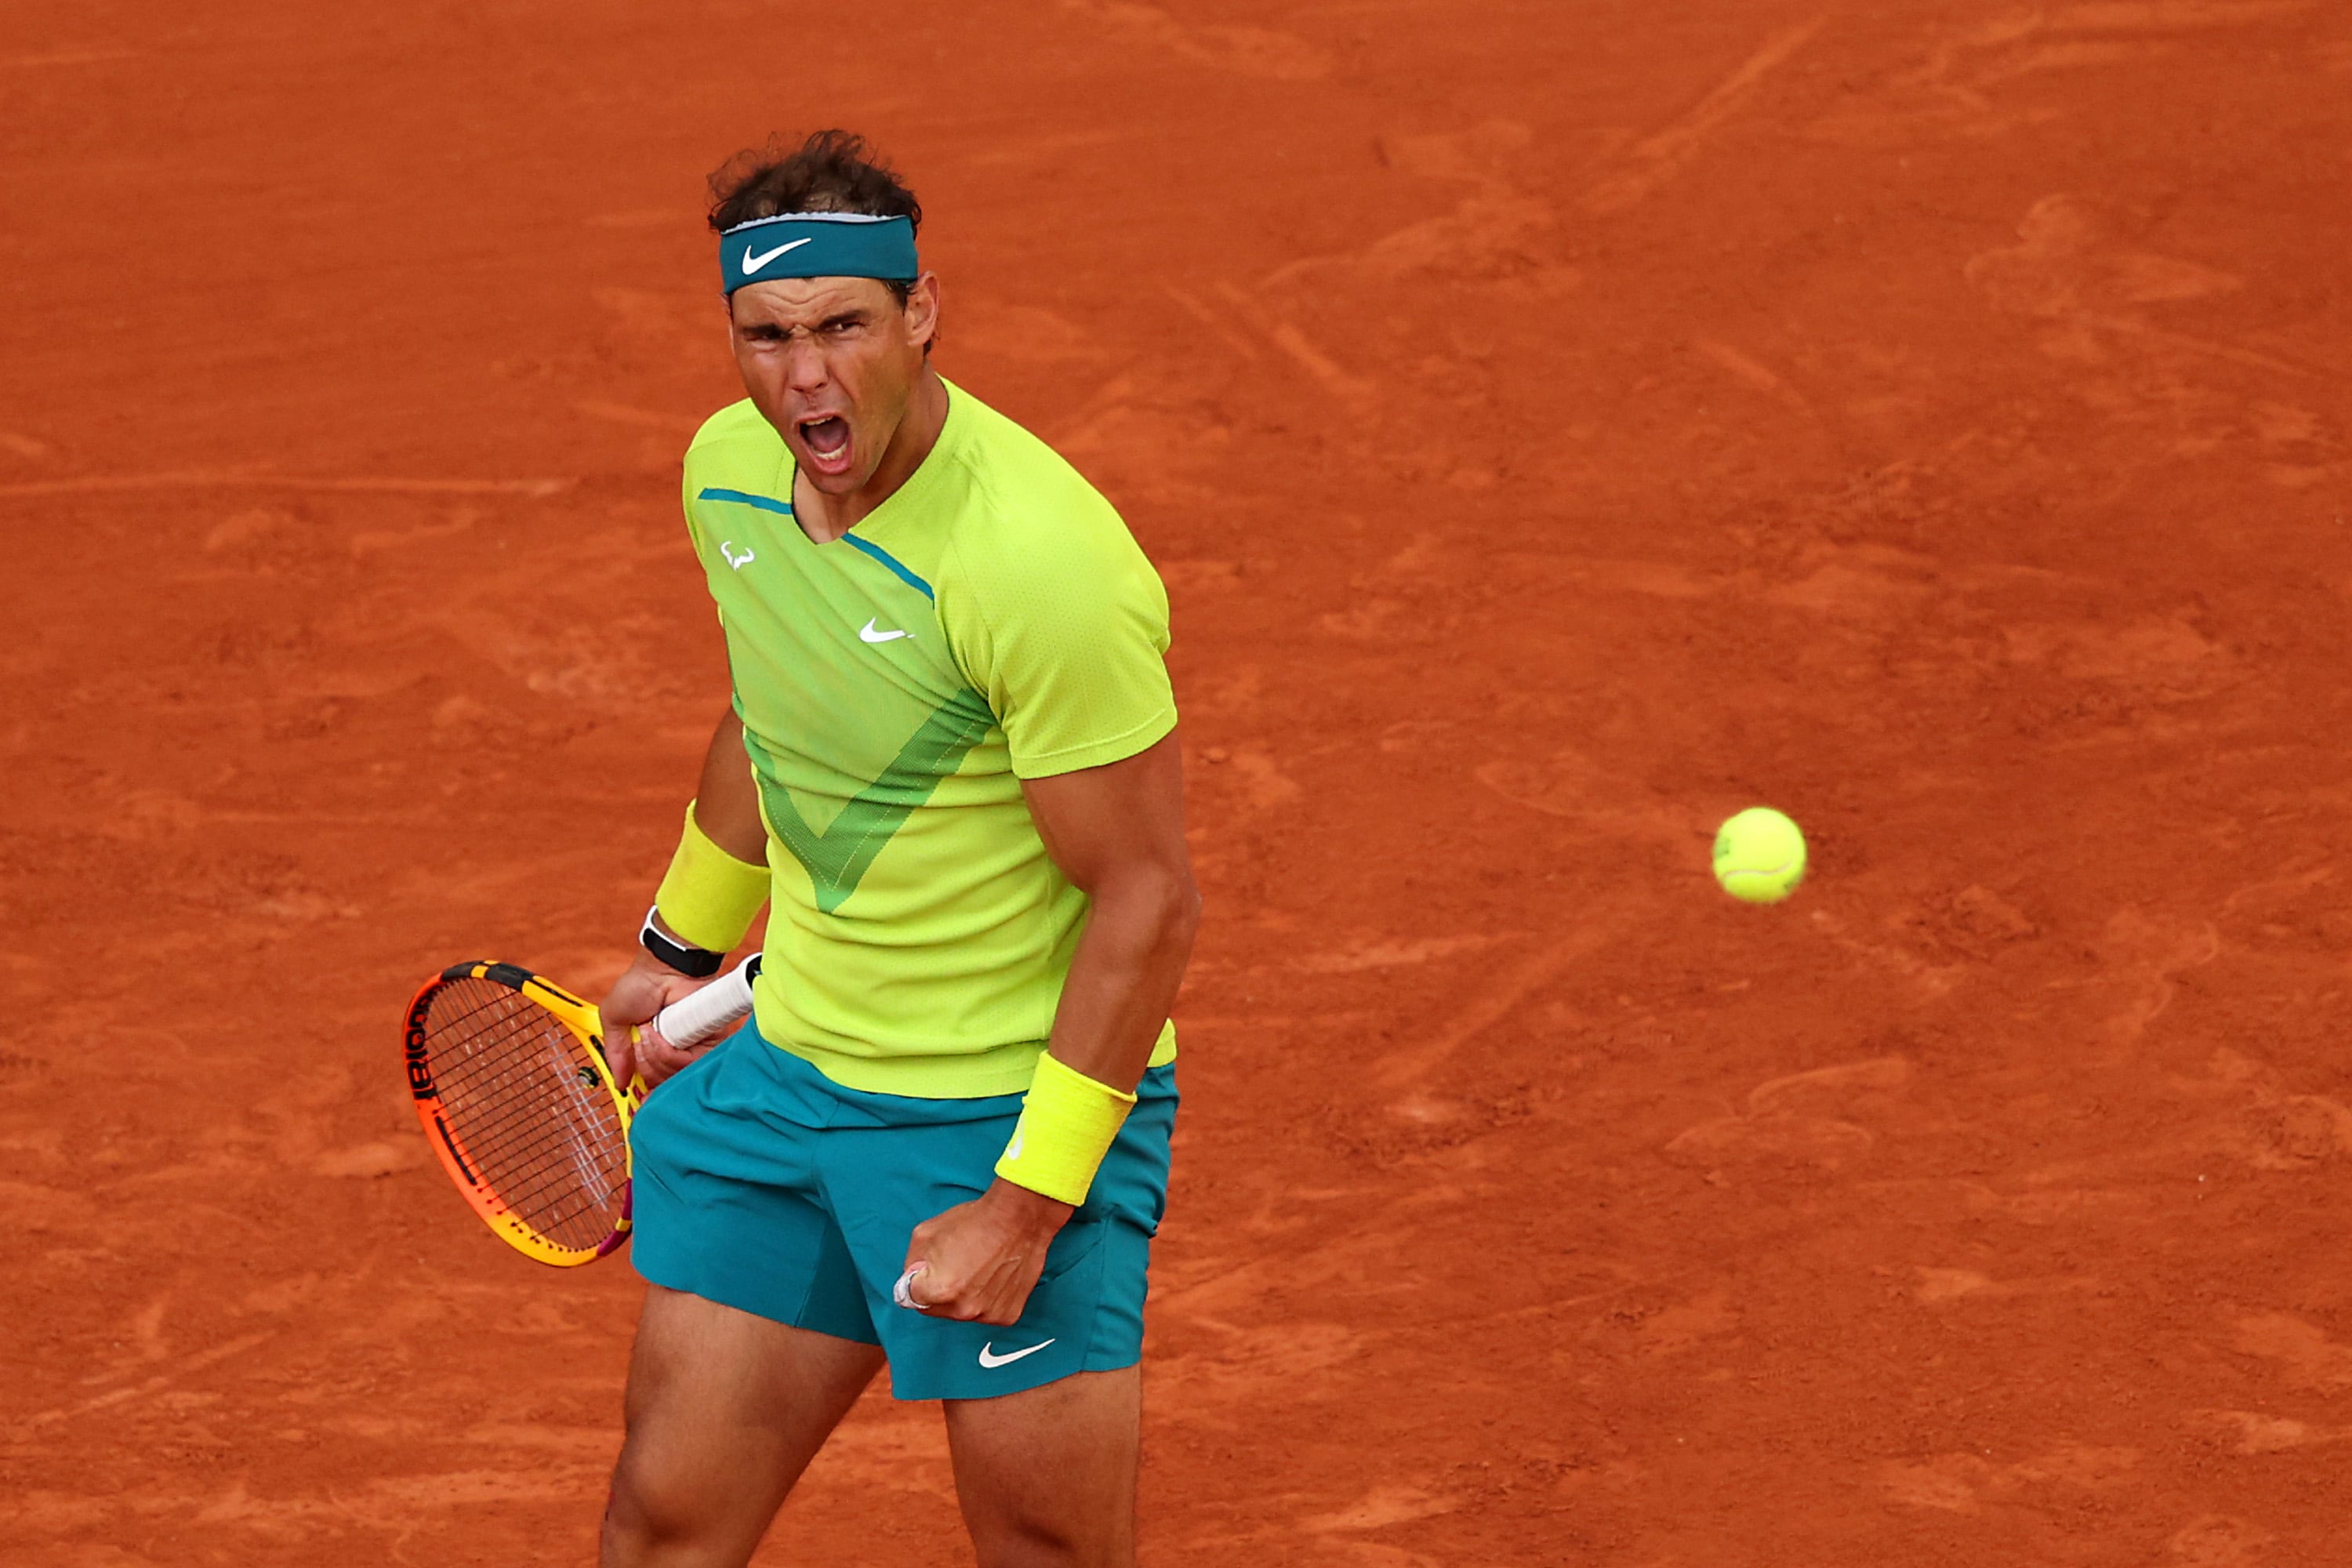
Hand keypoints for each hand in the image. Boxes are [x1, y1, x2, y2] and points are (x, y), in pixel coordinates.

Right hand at [599, 949, 718, 1089]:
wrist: (662, 968)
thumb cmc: (640, 986)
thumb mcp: (615, 1020)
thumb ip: (615, 1053)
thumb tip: (620, 1084)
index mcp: (654, 1049)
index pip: (654, 1083)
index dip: (647, 1094)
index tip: (640, 1102)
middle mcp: (675, 1051)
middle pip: (660, 1083)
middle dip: (644, 1064)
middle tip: (639, 1039)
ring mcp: (692, 1047)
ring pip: (673, 1076)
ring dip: (654, 1056)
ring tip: (650, 1030)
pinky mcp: (709, 1041)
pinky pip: (689, 1064)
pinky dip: (669, 1052)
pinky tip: (661, 1033)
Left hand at [898, 1180, 1075, 1325]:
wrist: (1020, 1217)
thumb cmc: (975, 1221)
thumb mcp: (926, 1232)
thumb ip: (912, 1261)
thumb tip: (912, 1278)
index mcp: (938, 1290)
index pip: (911, 1298)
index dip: (916, 1280)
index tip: (926, 1271)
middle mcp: (963, 1309)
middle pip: (936, 1308)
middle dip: (938, 1290)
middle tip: (954, 1265)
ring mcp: (987, 1315)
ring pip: (962, 1311)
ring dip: (963, 1296)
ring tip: (977, 1268)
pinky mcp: (1007, 1315)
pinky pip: (986, 1312)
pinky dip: (986, 1299)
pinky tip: (993, 1276)